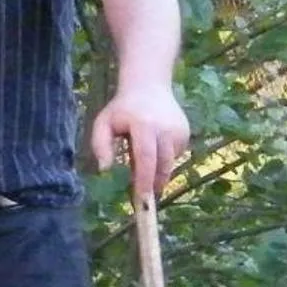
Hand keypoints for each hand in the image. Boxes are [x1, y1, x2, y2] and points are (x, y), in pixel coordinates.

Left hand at [91, 82, 190, 201]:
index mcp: (144, 125)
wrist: (148, 87)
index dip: (144, 180)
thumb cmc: (121, 109)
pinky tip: (154, 148)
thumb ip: (101, 145)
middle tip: (143, 197)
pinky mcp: (186, 134)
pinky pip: (175, 155)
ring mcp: (179, 131)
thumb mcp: (104, 123)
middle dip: (153, 184)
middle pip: (162, 165)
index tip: (141, 198)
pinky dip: (164, 159)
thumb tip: (105, 170)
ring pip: (170, 163)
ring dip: (158, 172)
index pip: (146, 157)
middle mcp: (165, 128)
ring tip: (143, 167)